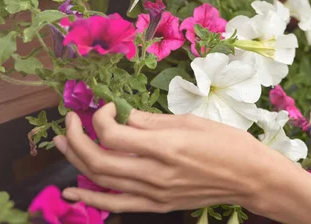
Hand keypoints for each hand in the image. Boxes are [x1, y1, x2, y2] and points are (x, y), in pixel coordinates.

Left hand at [53, 104, 289, 213]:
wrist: (250, 177)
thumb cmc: (228, 143)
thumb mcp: (192, 121)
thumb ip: (153, 121)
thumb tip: (125, 116)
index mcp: (166, 145)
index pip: (113, 134)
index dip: (101, 117)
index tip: (109, 106)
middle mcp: (156, 172)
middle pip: (98, 159)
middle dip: (76, 137)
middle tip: (71, 120)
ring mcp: (155, 193)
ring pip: (101, 181)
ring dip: (76, 161)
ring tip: (61, 144)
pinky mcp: (158, 205)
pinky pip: (116, 204)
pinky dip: (91, 198)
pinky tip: (71, 192)